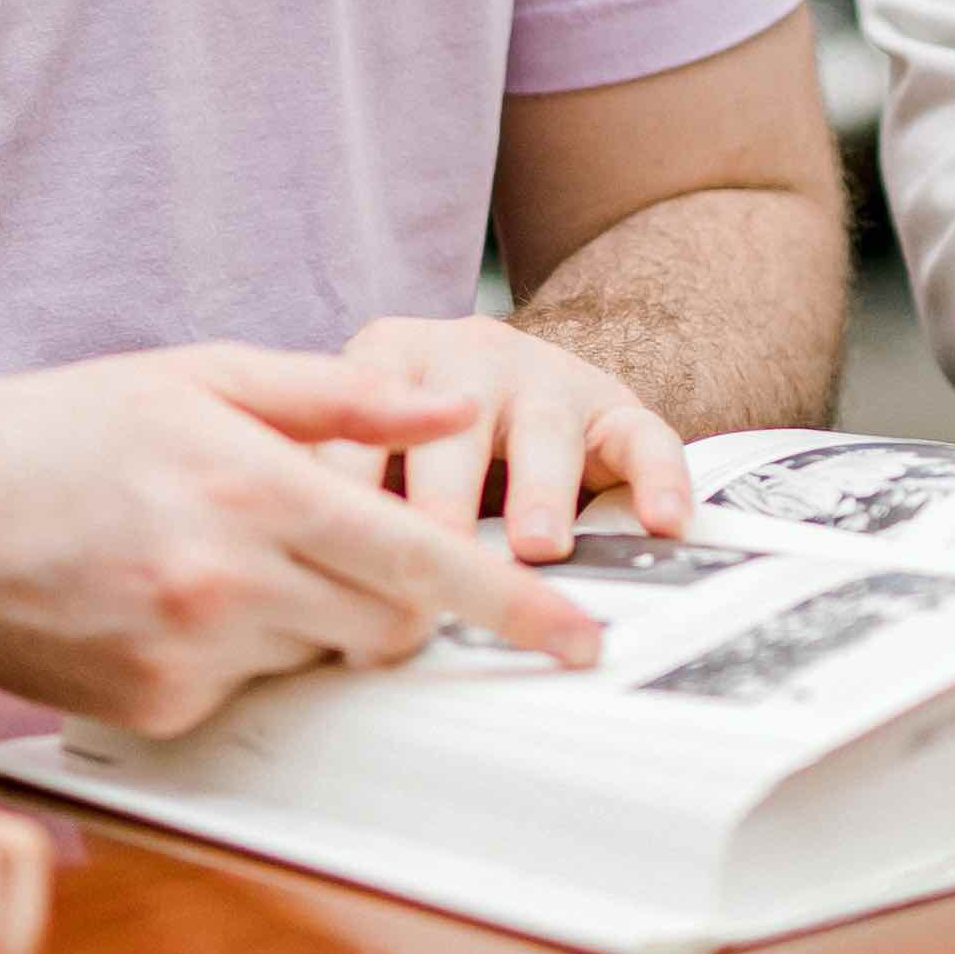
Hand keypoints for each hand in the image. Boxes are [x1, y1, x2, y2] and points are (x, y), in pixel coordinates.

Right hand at [0, 344, 608, 735]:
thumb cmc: (59, 432)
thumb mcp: (202, 375)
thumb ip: (341, 395)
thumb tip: (457, 396)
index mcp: (250, 484)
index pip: (420, 561)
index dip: (513, 605)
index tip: (580, 636)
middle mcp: (224, 579)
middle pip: (384, 624)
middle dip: (391, 599)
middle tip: (333, 546)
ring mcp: (186, 655)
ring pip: (317, 658)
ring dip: (304, 620)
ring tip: (211, 557)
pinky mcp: (153, 710)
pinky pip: (245, 692)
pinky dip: (234, 654)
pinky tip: (161, 602)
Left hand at [337, 312, 694, 556]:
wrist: (514, 374)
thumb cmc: (415, 436)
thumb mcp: (362, 439)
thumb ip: (330, 490)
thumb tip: (291, 596)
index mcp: (386, 357)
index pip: (353, 424)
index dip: (339, 491)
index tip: (324, 552)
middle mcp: (466, 357)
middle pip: (447, 433)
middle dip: (437, 502)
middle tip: (428, 559)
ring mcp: (545, 376)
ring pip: (544, 433)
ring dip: (539, 492)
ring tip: (536, 546)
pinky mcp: (615, 404)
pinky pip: (645, 437)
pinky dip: (659, 479)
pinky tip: (663, 520)